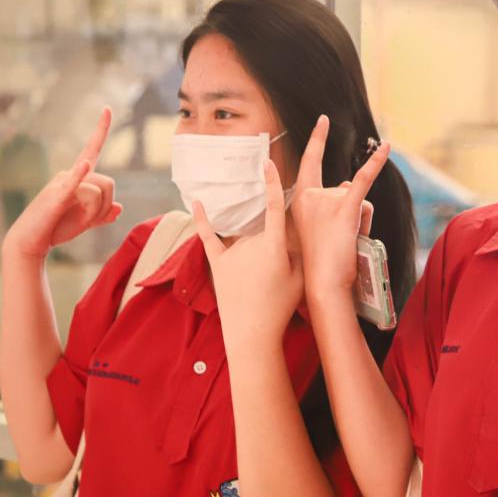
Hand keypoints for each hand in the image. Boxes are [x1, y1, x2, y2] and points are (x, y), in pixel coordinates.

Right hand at [2, 107, 121, 259]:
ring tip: (78, 224)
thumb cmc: (54, 228)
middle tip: (89, 222)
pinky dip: (79, 176)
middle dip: (106, 207)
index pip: (92, 149)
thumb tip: (119, 208)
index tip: (106, 108)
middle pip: (108, 184)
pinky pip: (74, 185)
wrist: (30, 242)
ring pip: (99, 192)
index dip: (101, 130)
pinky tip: (84, 166)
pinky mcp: (56, 198)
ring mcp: (61, 184)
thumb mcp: (83, 222)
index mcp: (78, 178)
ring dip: (96, 214)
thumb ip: (101, 214)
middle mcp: (69, 175)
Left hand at [193, 160, 303, 346]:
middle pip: (263, 231)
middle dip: (273, 250)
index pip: (275, 207)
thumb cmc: (280, 307)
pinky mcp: (217, 264)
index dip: (272, 183)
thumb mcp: (300, 278)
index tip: (267, 163)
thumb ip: (298, 251)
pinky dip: (202, 220)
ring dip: (255, 255)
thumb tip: (292, 234)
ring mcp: (232, 253)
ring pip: (245, 239)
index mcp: (274, 245)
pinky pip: (208, 238)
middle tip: (276, 281)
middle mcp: (251, 244)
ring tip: (260, 286)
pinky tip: (197, 202)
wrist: (251, 333)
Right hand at [291, 115, 388, 299]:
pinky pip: (364, 179)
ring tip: (349, 243)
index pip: (309, 163)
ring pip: (358, 198)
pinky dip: (376, 163)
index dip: (318, 140)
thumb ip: (337, 201)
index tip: (324, 120)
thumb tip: (350, 185)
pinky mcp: (346, 208)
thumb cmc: (323, 260)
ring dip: (361, 220)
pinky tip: (387, 147)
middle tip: (340, 241)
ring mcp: (327, 201)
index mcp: (300, 200)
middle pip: (345, 189)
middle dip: (351, 212)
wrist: (324, 282)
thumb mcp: (323, 227)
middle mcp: (311, 196)